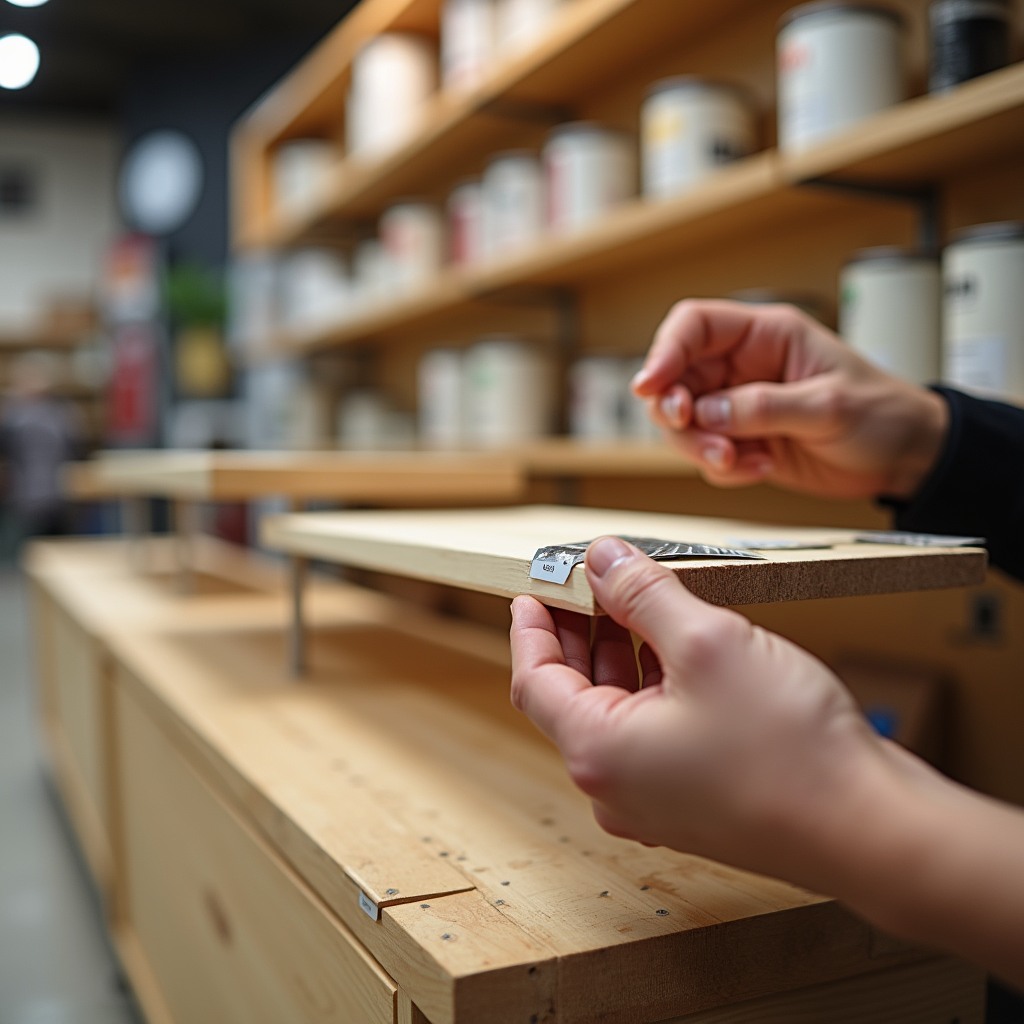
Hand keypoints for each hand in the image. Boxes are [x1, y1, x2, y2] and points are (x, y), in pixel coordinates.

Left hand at [510, 536, 918, 892]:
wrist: (872, 831)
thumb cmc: (791, 750)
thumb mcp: (707, 641)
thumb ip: (643, 594)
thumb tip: (603, 558)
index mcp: (598, 752)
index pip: (534, 679)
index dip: (531, 626)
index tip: (533, 587)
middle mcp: (615, 786)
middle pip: (573, 694)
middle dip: (579, 633)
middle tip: (592, 583)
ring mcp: (653, 800)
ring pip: (616, 712)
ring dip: (621, 655)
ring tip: (638, 604)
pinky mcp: (692, 800)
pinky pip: (652, 733)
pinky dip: (654, 686)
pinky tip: (678, 649)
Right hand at [631, 299, 947, 499]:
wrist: (905, 457)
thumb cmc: (882, 413)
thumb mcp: (828, 406)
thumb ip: (764, 407)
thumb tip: (707, 413)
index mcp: (765, 336)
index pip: (695, 326)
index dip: (664, 351)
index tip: (650, 386)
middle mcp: (743, 367)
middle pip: (676, 380)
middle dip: (678, 414)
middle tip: (701, 437)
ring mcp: (738, 405)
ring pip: (684, 422)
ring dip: (699, 448)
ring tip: (738, 461)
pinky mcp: (741, 440)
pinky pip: (706, 454)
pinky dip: (722, 469)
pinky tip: (759, 469)